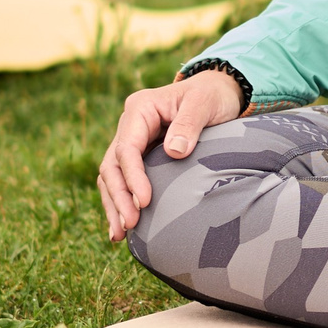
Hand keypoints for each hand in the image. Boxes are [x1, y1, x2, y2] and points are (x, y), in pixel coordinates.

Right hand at [97, 68, 244, 240]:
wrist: (216, 93)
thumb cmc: (212, 96)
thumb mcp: (205, 103)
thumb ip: (190, 124)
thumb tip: (174, 151)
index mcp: (140, 108)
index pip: (127, 148)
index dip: (133, 177)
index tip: (145, 202)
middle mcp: (129, 125)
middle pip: (113, 165)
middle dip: (119, 197)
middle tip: (130, 225)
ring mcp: (132, 141)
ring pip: (112, 177)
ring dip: (114, 205)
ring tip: (119, 234)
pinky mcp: (139, 156)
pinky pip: (122, 181)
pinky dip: (119, 203)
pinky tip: (120, 229)